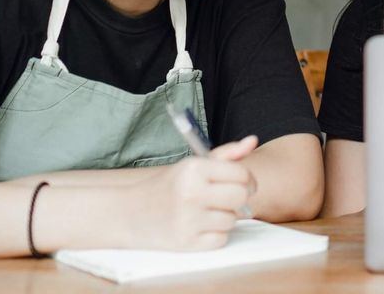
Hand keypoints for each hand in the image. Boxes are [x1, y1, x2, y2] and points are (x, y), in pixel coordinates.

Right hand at [120, 135, 258, 250]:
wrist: (131, 213)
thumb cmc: (169, 186)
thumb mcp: (193, 165)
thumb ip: (227, 154)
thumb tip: (252, 141)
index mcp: (194, 169)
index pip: (241, 175)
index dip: (249, 180)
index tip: (245, 184)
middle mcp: (191, 193)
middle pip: (241, 198)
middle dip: (240, 198)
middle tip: (229, 198)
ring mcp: (188, 220)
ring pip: (232, 220)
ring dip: (225, 217)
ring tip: (206, 212)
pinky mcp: (187, 242)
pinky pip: (221, 239)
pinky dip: (215, 235)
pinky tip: (200, 226)